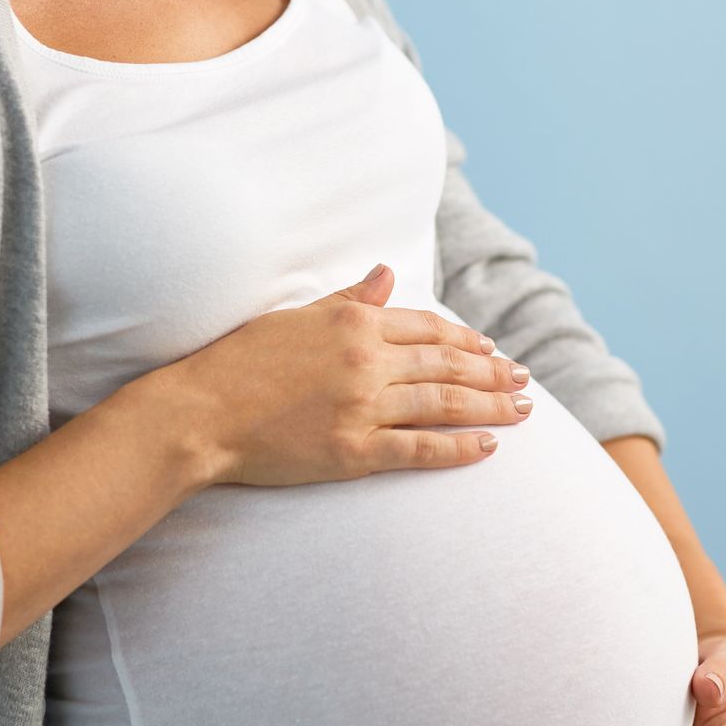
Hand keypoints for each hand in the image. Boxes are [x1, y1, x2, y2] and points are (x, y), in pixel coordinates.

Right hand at [169, 262, 535, 487]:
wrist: (201, 413)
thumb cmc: (238, 362)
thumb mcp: (294, 316)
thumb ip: (348, 299)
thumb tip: (386, 274)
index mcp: (353, 323)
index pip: (427, 328)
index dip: (467, 340)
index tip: (492, 348)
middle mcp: (367, 361)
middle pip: (447, 364)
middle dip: (493, 371)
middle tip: (524, 378)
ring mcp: (363, 407)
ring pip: (445, 403)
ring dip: (491, 405)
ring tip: (524, 409)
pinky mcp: (355, 451)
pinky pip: (421, 448)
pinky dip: (460, 448)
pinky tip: (489, 446)